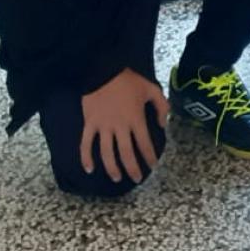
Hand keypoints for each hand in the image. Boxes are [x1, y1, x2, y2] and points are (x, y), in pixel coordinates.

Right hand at [80, 69, 167, 184]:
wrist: (103, 71)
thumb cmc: (129, 81)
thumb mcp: (152, 89)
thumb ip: (162, 106)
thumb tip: (163, 125)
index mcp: (135, 119)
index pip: (144, 143)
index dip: (149, 156)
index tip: (153, 165)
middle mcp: (119, 127)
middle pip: (126, 153)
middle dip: (133, 168)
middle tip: (137, 179)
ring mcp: (103, 127)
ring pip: (106, 153)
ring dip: (112, 168)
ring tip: (117, 178)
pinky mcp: (89, 125)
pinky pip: (86, 144)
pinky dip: (86, 158)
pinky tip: (89, 169)